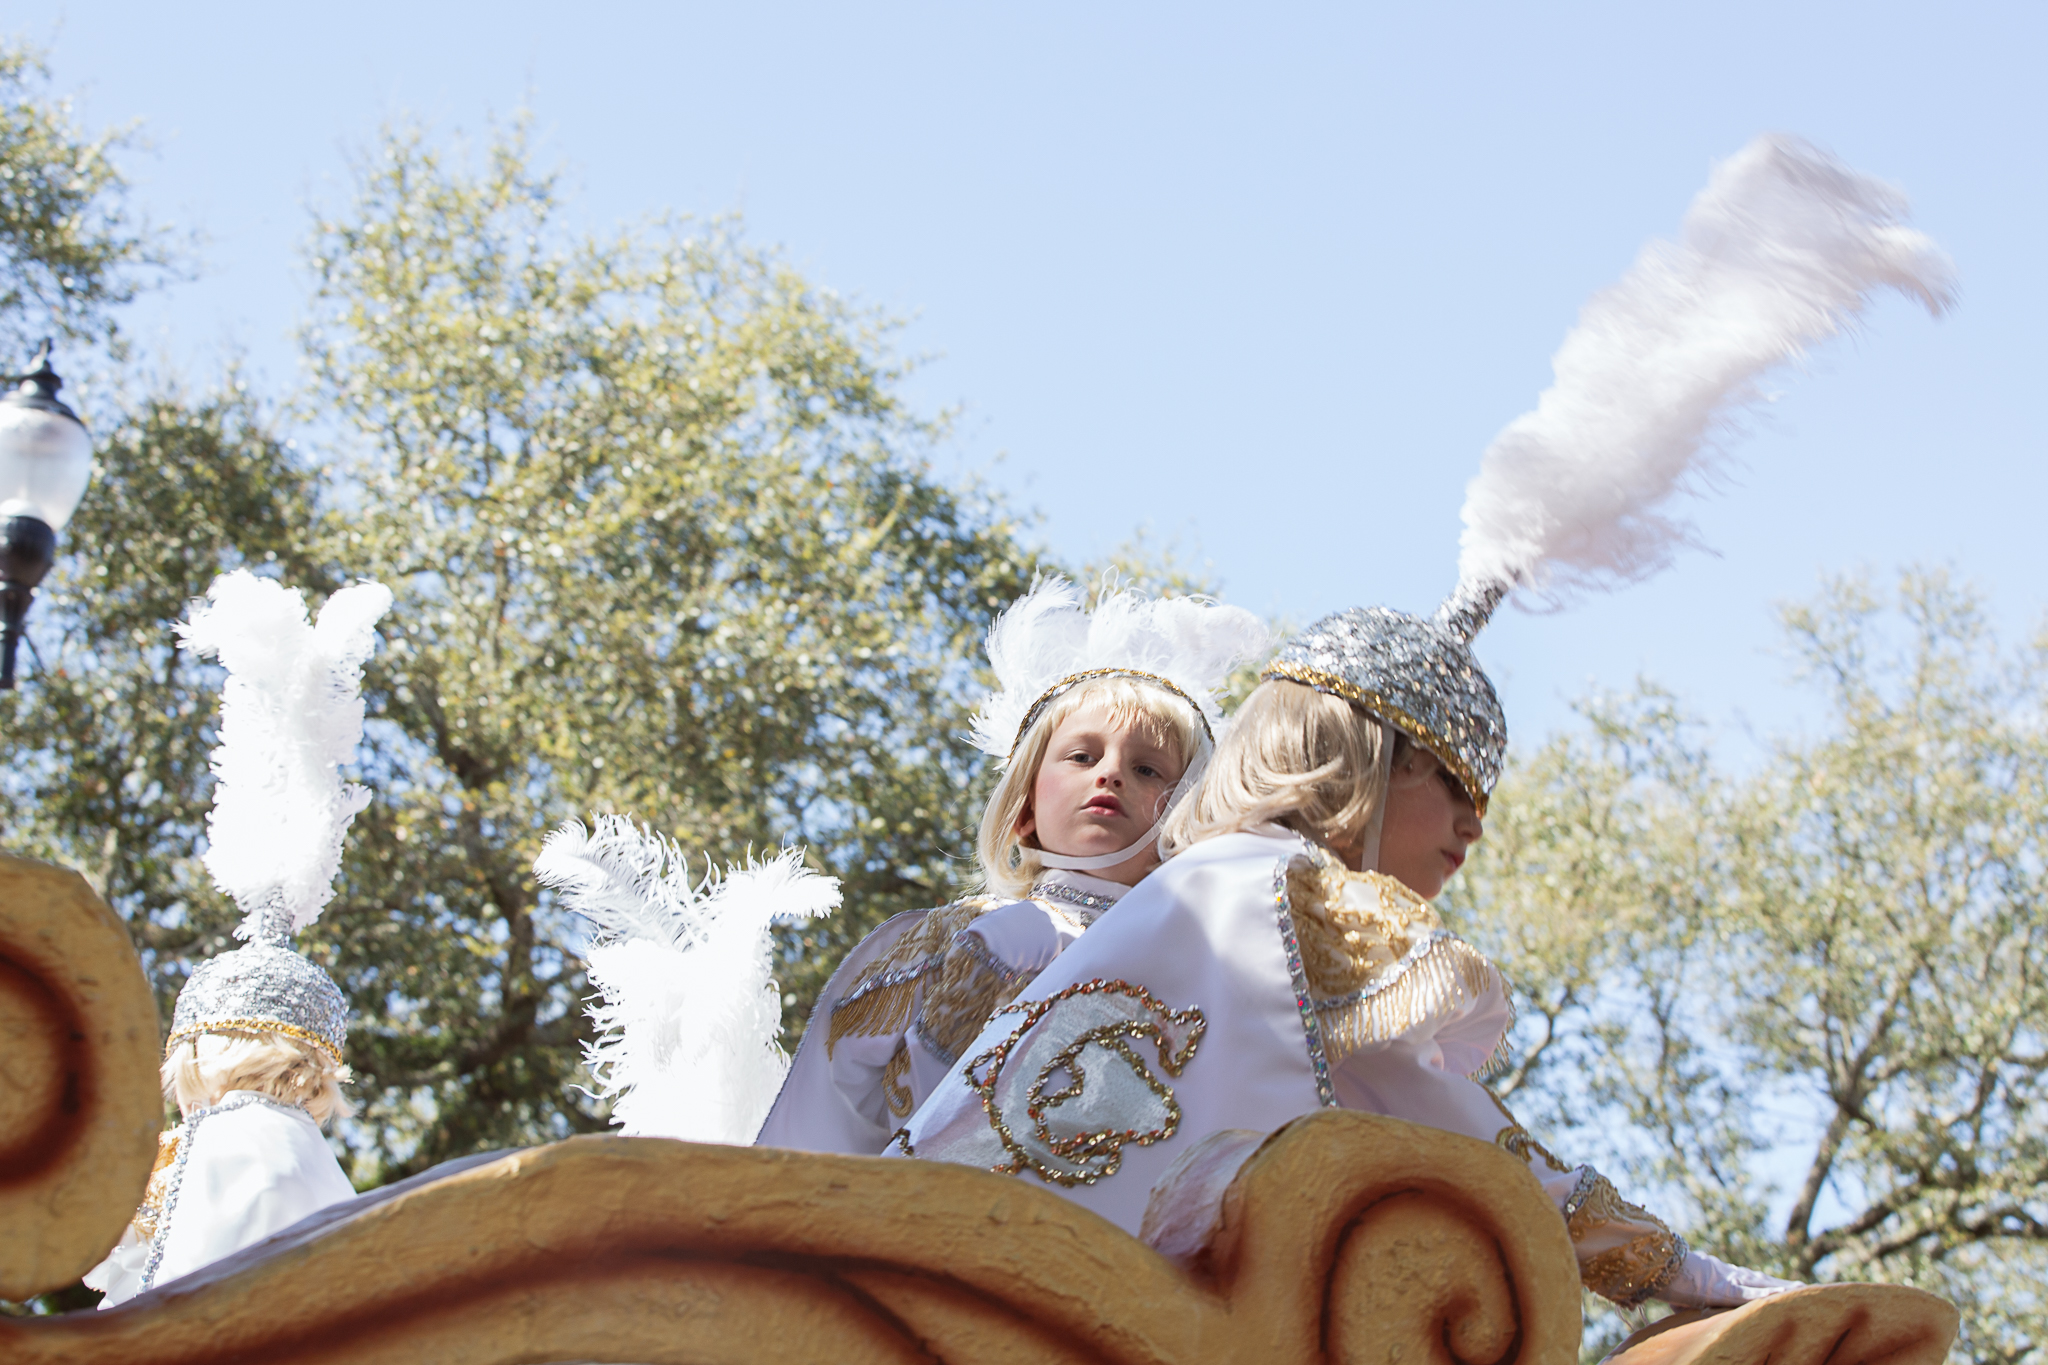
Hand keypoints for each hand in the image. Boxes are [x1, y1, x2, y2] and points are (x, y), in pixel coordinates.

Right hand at [1657, 1250, 1800, 1307]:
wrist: (1655, 1264)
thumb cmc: (1663, 1278)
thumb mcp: (1678, 1294)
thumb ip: (1686, 1302)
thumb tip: (1679, 1310)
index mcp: (1718, 1276)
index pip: (1747, 1281)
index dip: (1765, 1283)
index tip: (1781, 1286)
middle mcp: (1728, 1274)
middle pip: (1762, 1281)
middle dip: (1782, 1284)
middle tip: (1806, 1287)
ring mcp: (1730, 1280)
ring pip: (1764, 1285)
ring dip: (1786, 1288)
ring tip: (1806, 1290)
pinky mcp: (1727, 1289)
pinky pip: (1755, 1294)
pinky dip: (1772, 1294)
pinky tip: (1788, 1296)